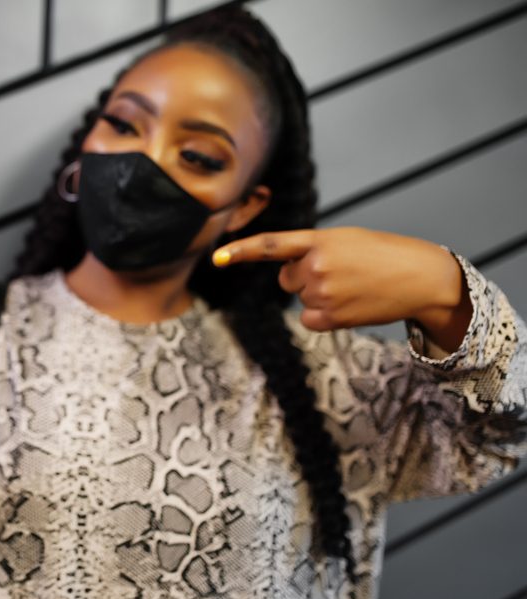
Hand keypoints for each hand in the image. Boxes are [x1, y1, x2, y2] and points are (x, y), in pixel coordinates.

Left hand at [211, 227, 472, 350]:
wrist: (420, 277)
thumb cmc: (383, 254)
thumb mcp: (345, 239)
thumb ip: (312, 250)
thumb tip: (287, 276)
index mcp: (319, 240)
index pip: (271, 245)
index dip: (241, 251)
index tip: (217, 258)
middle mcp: (316, 265)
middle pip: (286, 278)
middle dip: (305, 276)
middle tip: (341, 272)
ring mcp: (322, 293)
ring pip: (300, 297)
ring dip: (320, 295)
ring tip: (353, 286)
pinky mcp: (329, 317)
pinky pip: (308, 318)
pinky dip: (322, 316)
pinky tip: (348, 305)